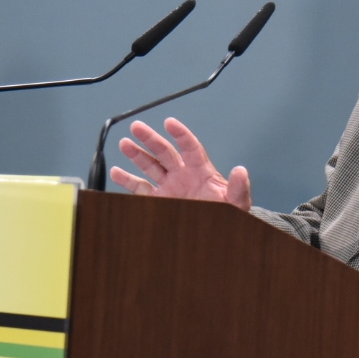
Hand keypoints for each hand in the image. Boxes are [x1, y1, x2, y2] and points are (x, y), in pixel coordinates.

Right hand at [109, 117, 251, 209]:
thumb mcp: (237, 203)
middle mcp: (182, 175)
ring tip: (125, 144)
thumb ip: (238, 188)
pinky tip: (117, 172)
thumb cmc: (228, 215)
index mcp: (201, 171)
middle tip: (136, 127)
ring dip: (137, 155)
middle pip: (164, 152)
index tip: (169, 123)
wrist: (216, 234)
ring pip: (150, 166)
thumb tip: (241, 171)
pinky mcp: (159, 200)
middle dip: (150, 139)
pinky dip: (128, 180)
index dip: (180, 134)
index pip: (189, 147)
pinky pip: (141, 188)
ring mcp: (169, 187)